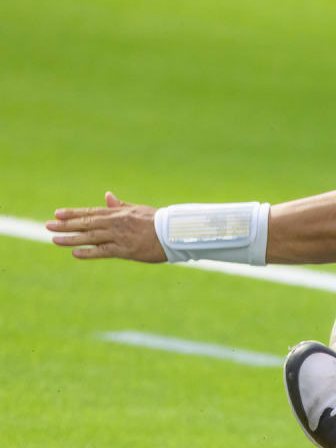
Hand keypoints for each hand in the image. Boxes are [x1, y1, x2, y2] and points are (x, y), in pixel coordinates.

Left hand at [48, 192, 165, 261]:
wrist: (175, 234)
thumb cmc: (158, 221)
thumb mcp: (138, 210)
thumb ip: (120, 206)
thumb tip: (107, 195)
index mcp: (119, 213)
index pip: (91, 212)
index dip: (73, 213)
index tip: (57, 214)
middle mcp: (116, 223)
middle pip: (86, 223)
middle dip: (66, 225)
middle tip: (48, 226)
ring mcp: (120, 237)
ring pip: (90, 237)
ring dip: (71, 238)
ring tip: (55, 239)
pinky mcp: (126, 250)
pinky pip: (103, 251)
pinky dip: (89, 252)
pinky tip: (75, 253)